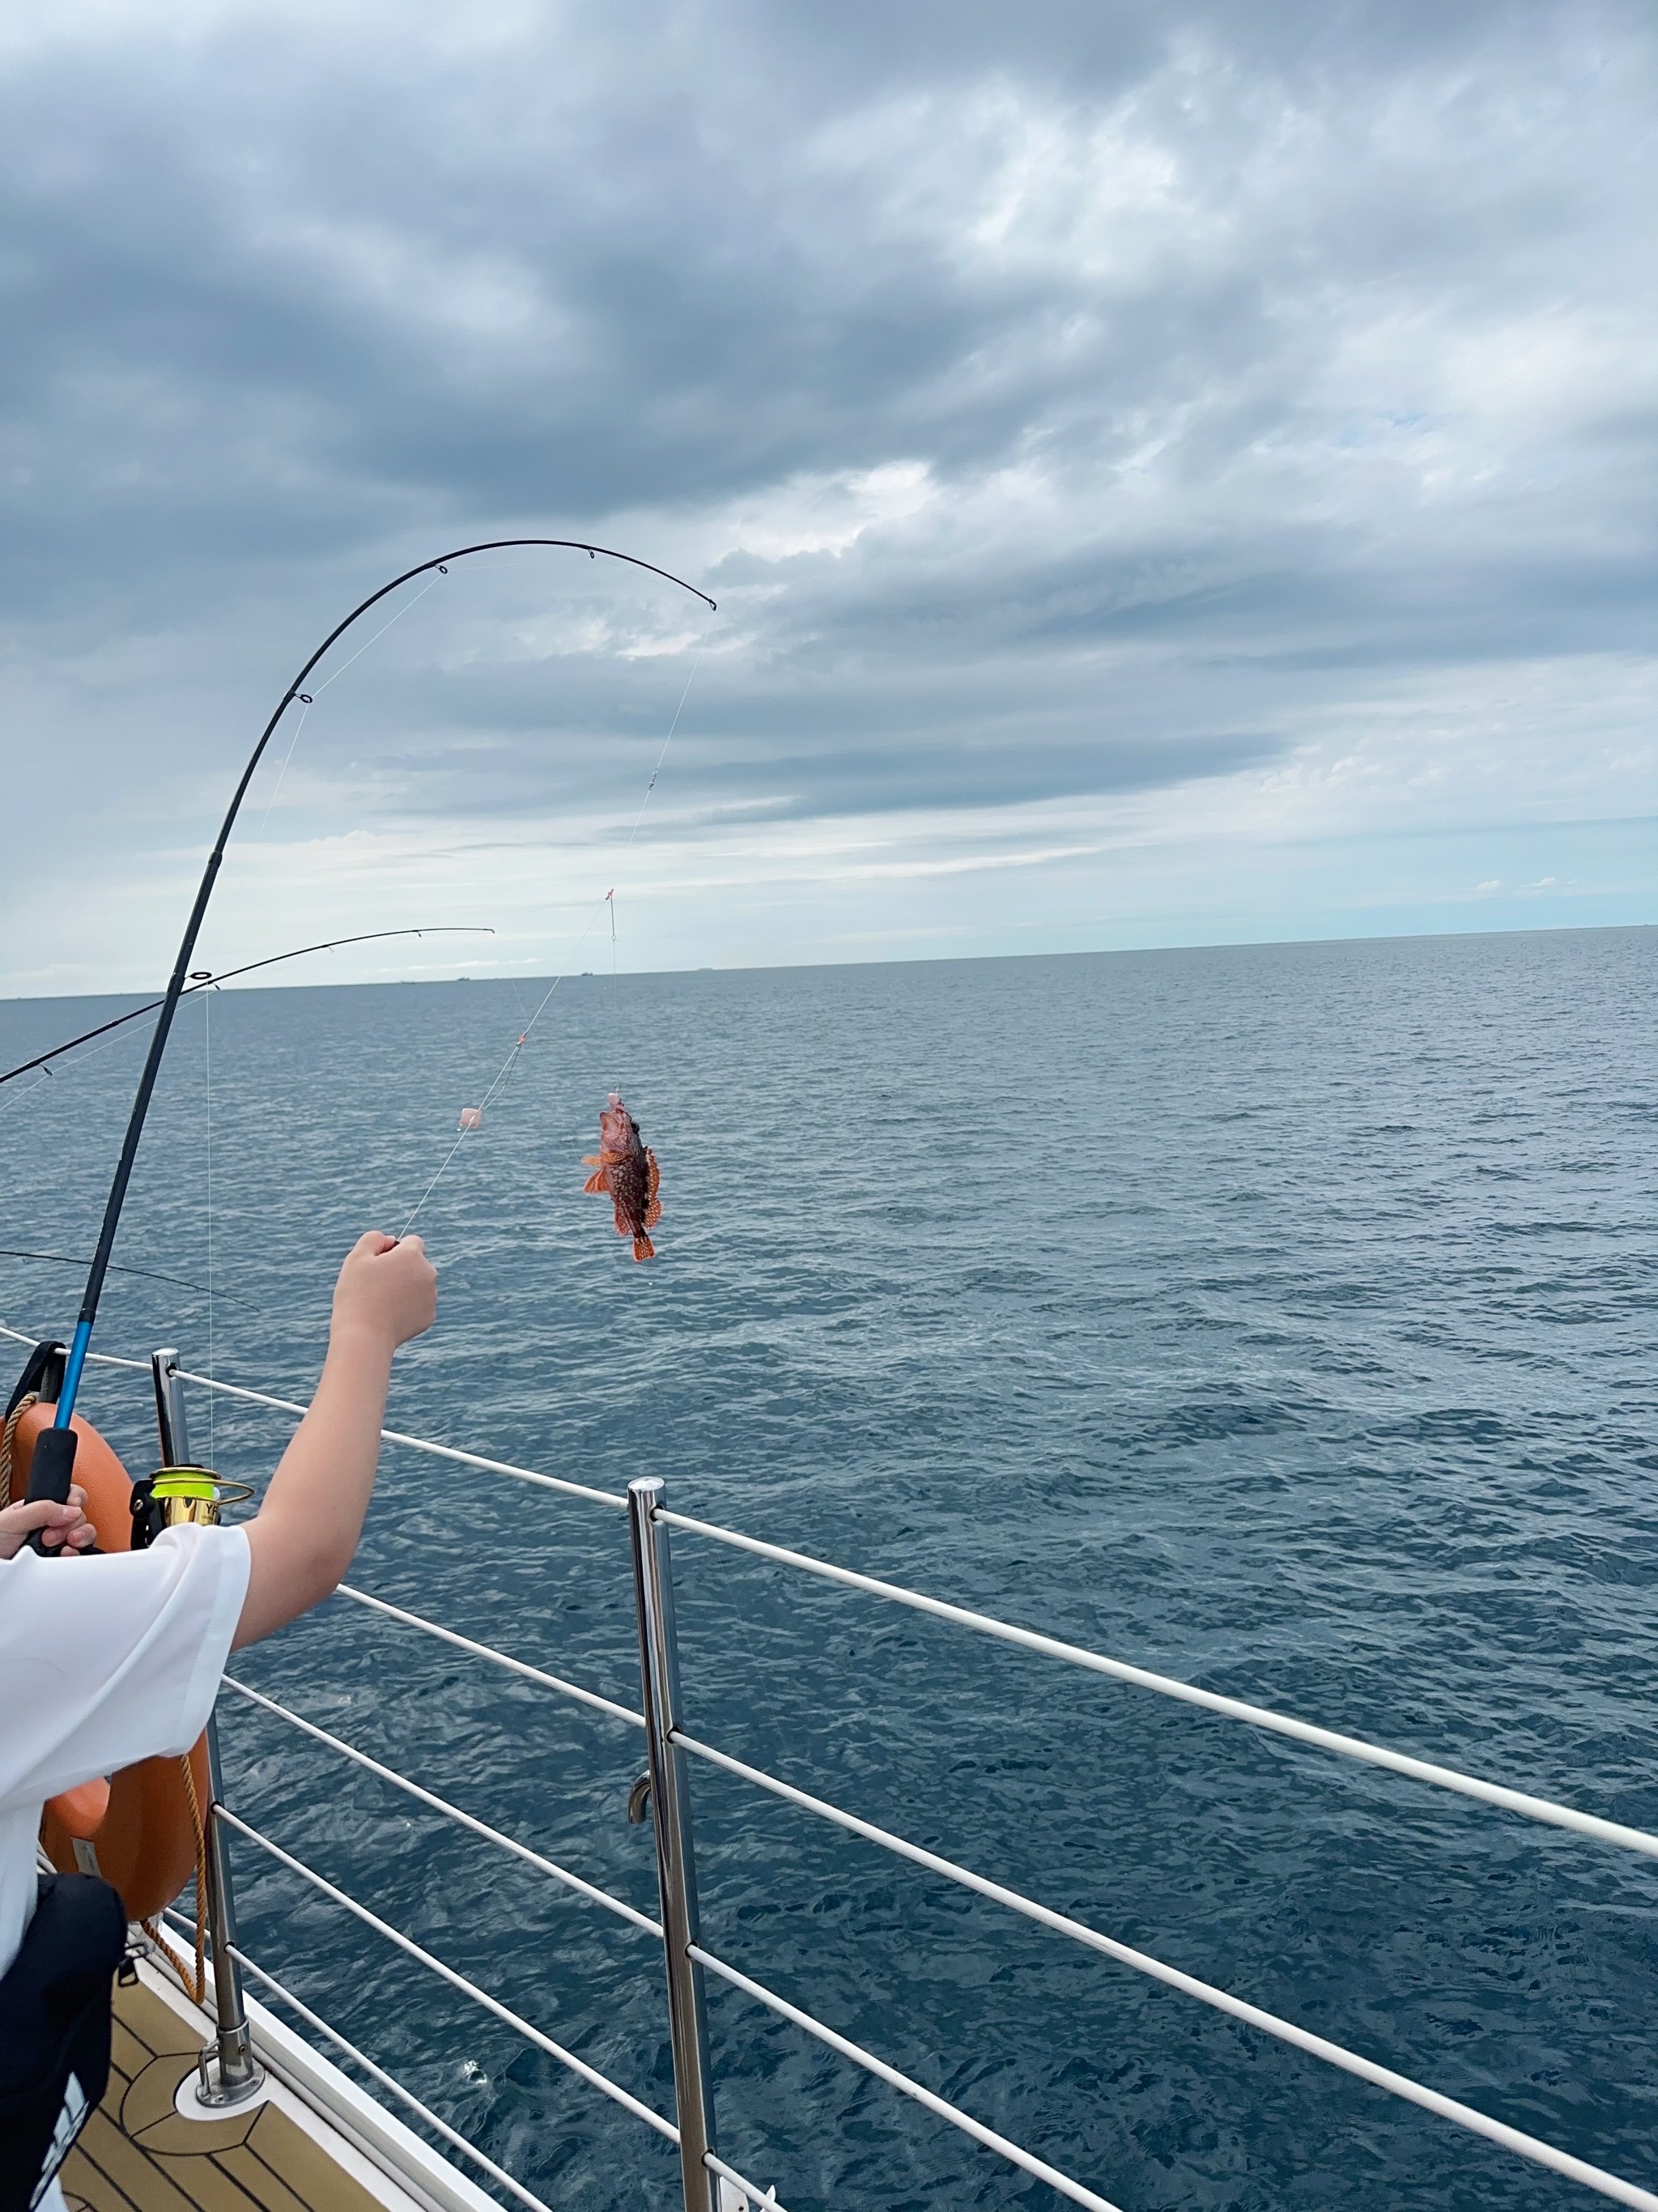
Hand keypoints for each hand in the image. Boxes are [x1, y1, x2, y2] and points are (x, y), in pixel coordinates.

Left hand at [0, 1484, 96, 1560]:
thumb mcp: (13, 1521)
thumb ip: (42, 1509)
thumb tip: (72, 1509)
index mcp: (39, 1509)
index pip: (68, 1496)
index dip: (75, 1498)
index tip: (73, 1504)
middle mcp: (51, 1525)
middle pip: (79, 1516)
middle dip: (69, 1524)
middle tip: (48, 1536)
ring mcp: (57, 1543)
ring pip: (85, 1534)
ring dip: (79, 1537)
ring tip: (64, 1545)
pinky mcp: (60, 1561)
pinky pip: (81, 1555)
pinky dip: (77, 1554)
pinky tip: (66, 1555)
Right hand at [330, 1231, 437, 1353]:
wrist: (364, 1336)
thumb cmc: (357, 1294)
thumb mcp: (356, 1258)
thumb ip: (374, 1239)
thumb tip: (391, 1240)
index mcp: (413, 1255)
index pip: (412, 1242)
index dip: (394, 1251)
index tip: (379, 1265)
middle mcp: (428, 1273)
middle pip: (416, 1264)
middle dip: (401, 1269)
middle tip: (377, 1285)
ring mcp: (431, 1296)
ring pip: (418, 1285)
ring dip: (405, 1288)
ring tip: (381, 1302)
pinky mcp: (429, 1316)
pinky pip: (418, 1305)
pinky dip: (407, 1307)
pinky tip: (389, 1316)